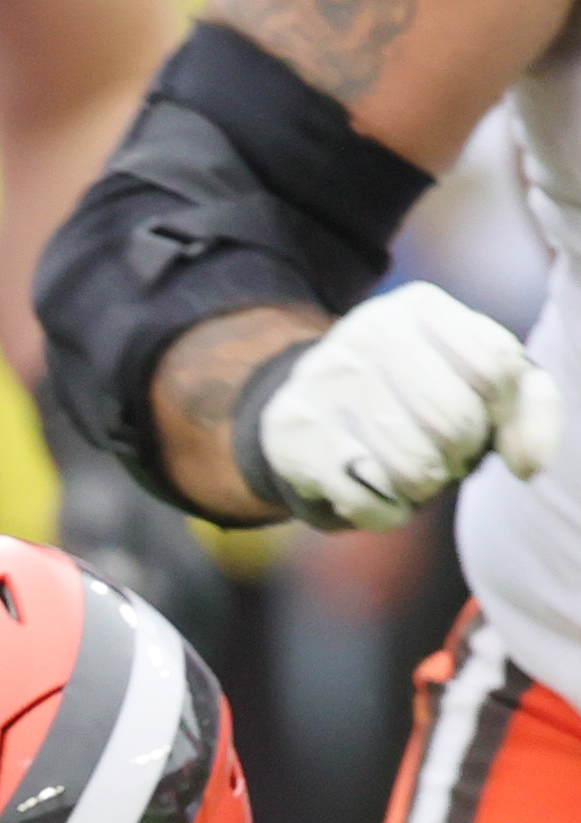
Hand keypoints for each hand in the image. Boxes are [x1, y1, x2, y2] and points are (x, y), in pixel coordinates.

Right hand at [241, 284, 560, 531]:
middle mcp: (366, 334)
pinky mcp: (294, 441)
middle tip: (445, 457)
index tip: (486, 423)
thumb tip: (528, 465)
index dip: (502, 413)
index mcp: (419, 307)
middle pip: (453, 422)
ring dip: (425, 489)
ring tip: (413, 477)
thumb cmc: (410, 394)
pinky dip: (388, 515)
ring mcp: (325, 387)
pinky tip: (382, 500)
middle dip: (461, 456)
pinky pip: (368, 501)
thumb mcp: (475, 380)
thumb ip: (527, 408)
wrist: (305, 407)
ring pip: (413, 468)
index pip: (493, 367)